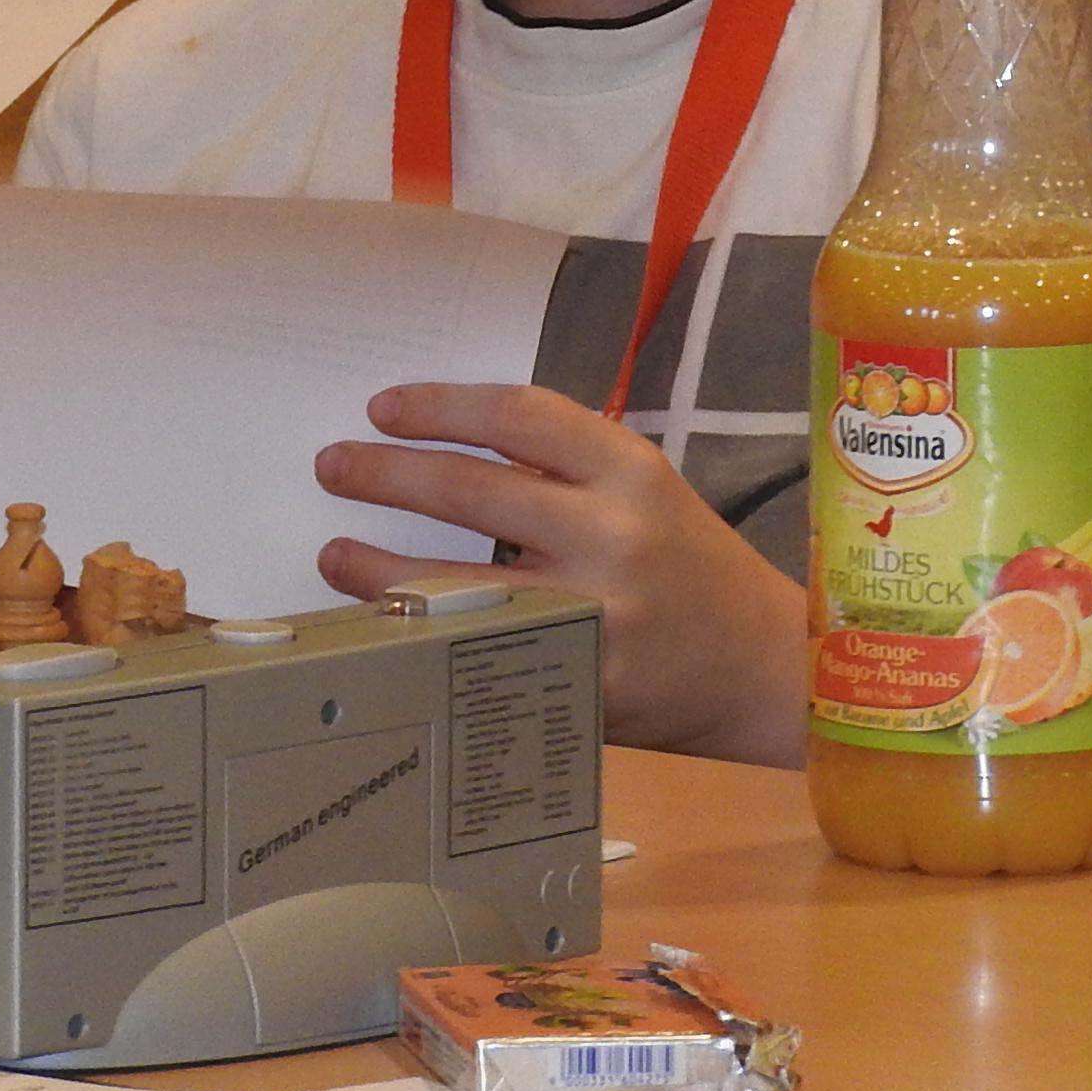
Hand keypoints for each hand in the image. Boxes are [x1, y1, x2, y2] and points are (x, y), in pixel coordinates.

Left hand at [317, 382, 806, 764]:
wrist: (759, 667)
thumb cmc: (686, 564)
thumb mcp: (644, 489)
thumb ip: (562, 465)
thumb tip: (439, 443)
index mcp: (630, 469)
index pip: (518, 415)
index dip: (440, 405)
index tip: (382, 408)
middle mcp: (613, 534)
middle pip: (472, 489)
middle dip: (386, 474)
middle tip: (332, 464)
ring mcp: (593, 615)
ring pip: (457, 583)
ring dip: (379, 567)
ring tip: (333, 551)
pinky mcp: (576, 684)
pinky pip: (477, 654)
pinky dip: (423, 638)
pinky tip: (388, 628)